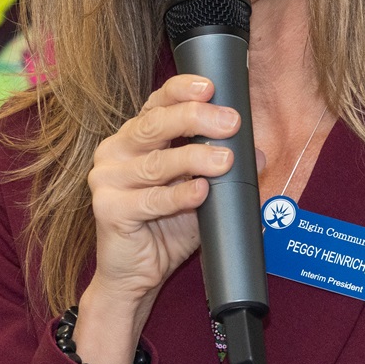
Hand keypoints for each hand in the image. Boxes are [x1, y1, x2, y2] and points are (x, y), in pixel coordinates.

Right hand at [72, 75, 257, 363]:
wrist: (137, 276)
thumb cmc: (166, 228)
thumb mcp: (201, 193)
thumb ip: (223, 170)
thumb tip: (258, 152)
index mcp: (135, 137)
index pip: (156, 103)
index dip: (182, 91)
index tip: (211, 87)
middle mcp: (115, 151)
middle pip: (154, 125)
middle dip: (195, 119)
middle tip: (230, 123)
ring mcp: (106, 180)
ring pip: (155, 163)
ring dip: (194, 160)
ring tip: (224, 162)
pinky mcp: (106, 210)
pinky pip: (149, 200)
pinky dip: (178, 197)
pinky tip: (199, 192)